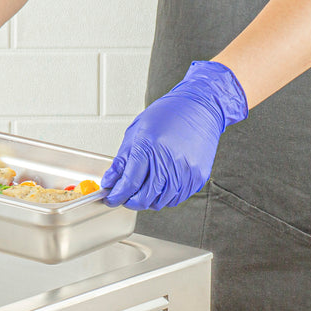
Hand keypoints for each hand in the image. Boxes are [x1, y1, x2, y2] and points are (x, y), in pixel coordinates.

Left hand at [101, 61, 247, 209]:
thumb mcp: (136, 132)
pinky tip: (161, 184)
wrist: (200, 108)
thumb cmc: (168, 115)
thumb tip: (110, 182)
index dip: (117, 195)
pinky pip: (176, 198)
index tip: (111, 199)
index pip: (129, 183)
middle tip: (124, 196)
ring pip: (160, 202)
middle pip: (144, 198)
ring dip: (148, 200)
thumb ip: (122, 161)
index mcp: (149, 147)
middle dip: (130, 201)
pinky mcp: (197, 177)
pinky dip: (165, 196)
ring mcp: (185, 171)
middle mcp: (168, 161)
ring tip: (144, 187)